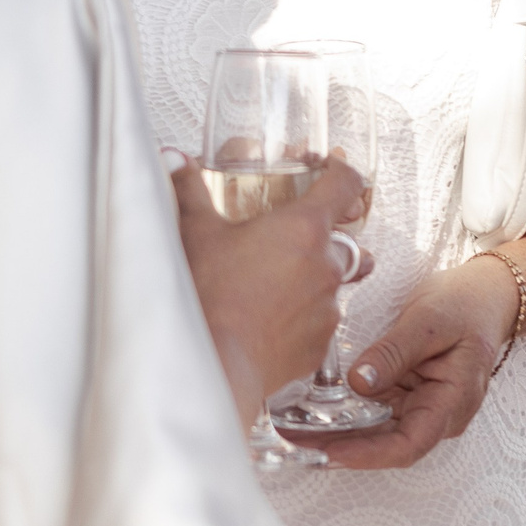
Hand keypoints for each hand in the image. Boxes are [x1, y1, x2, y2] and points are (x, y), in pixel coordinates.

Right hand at [171, 153, 371, 424]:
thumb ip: (189, 190)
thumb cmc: (208, 296)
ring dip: (315, 281)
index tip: (334, 172)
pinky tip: (272, 321)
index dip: (343, 174)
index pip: (344, 186)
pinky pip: (320, 324)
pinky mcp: (319, 345)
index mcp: (303, 228)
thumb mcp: (196, 232)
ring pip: (335, 286)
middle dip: (331, 239)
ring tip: (278, 286)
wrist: (215, 365)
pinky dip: (303, 320)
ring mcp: (327, 308)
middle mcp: (325, 266)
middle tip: (298, 241)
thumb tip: (176, 160)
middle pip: (350, 241)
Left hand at [308, 254, 519, 468]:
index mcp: (452, 402)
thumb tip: (358, 382)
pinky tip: (313, 413)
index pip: (409, 444)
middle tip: (294, 444)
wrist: (484, 294)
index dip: (367, 455)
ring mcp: (419, 405)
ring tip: (293, 433)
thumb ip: (395, 351)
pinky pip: (373, 412)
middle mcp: (436, 414)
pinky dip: (345, 415)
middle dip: (341, 449)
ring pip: (376, 432)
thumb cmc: (465, 304)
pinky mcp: (405, 393)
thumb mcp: (429, 320)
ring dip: (338, 435)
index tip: (329, 452)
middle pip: (386, 445)